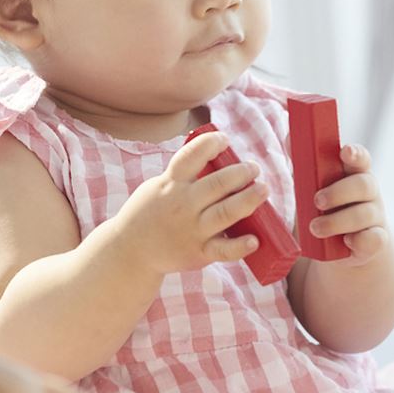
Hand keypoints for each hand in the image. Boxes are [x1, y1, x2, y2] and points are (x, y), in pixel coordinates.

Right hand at [111, 131, 270, 275]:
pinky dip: (239, 246)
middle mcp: (183, 205)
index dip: (211, 144)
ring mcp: (192, 230)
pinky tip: (254, 240)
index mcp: (171, 184)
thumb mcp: (159, 187)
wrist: (130, 251)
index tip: (224, 140)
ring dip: (248, 199)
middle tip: (254, 168)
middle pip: (216, 184)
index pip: (191, 156)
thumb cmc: (150, 214)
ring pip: (225, 213)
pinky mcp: (198, 253)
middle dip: (240, 173)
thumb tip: (220, 161)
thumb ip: (185, 176)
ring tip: (263, 189)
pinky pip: (222, 250)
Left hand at [309, 144, 390, 265]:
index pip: (360, 159)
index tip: (345, 152)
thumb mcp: (312, 188)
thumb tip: (290, 139)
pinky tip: (345, 242)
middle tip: (317, 201)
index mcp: (353, 175)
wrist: (342, 248)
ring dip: (337, 221)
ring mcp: (375, 218)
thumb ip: (303, 166)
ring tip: (315, 228)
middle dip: (339, 192)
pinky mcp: (376, 241)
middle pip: (364, 185)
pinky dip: (360, 240)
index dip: (355, 154)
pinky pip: (375, 239)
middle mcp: (369, 194)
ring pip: (365, 214)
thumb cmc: (326, 210)